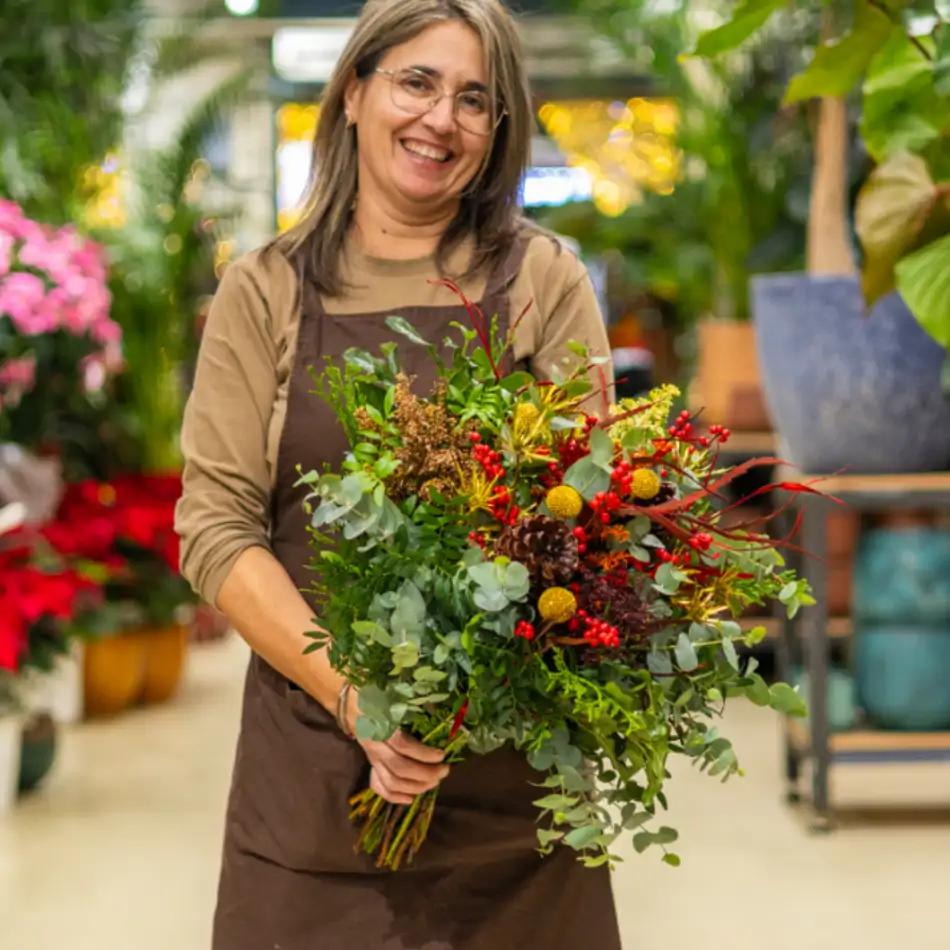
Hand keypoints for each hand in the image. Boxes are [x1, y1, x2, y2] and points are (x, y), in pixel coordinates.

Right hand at [347, 690, 448, 804]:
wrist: (352, 704)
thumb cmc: (378, 696)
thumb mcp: (395, 694)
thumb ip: (415, 703)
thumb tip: (440, 712)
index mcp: (381, 726)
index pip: (403, 746)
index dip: (424, 754)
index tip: (442, 754)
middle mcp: (375, 746)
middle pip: (400, 768)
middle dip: (426, 773)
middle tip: (445, 770)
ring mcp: (372, 758)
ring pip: (391, 782)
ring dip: (416, 786)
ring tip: (435, 781)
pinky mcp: (371, 765)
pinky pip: (379, 787)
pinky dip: (395, 797)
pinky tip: (411, 798)